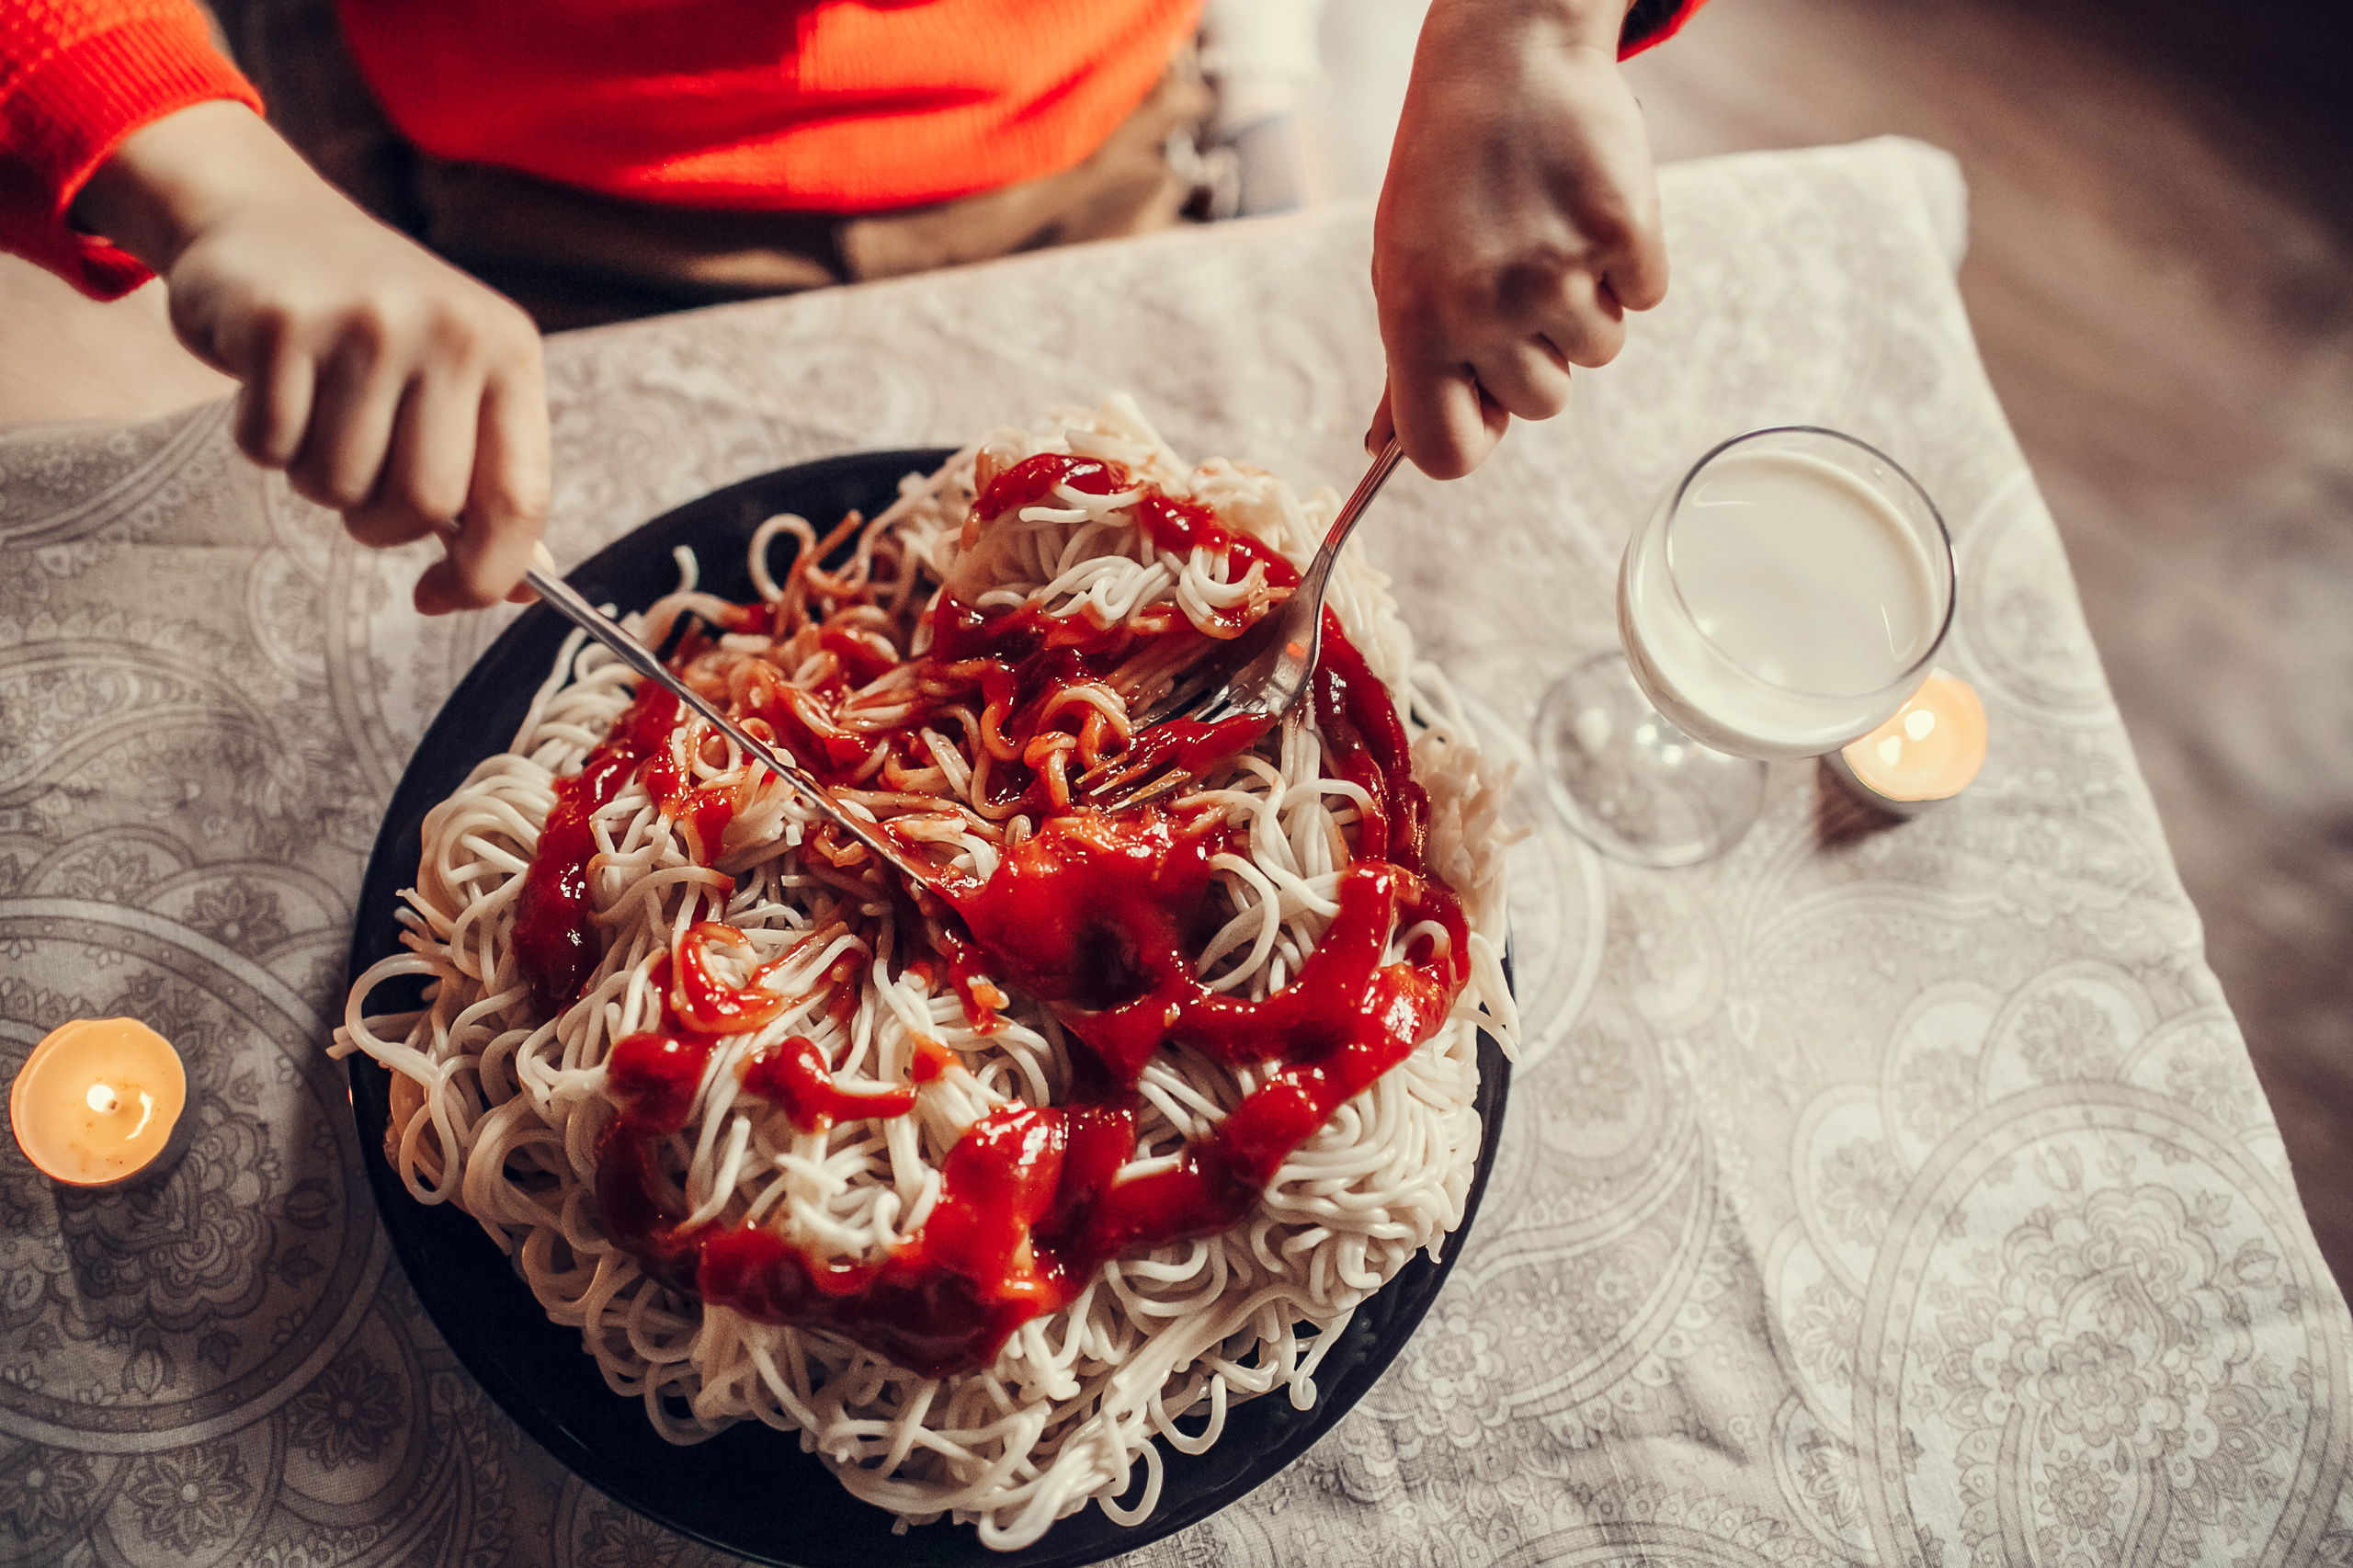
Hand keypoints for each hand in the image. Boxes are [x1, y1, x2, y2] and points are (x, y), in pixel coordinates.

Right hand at [73, 102, 548, 612]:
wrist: (267, 218)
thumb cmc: (374, 330)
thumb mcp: (454, 383)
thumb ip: (489, 480)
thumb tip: (520, 592)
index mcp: (509, 352)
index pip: (521, 498)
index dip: (485, 574)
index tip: (441, 596)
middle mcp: (449, 331)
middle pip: (423, 506)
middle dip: (379, 524)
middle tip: (358, 483)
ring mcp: (365, 321)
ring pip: (340, 486)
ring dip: (317, 480)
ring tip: (315, 415)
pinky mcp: (279, 322)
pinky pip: (269, 448)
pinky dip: (262, 443)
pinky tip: (271, 386)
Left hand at [1369, 0, 1667, 478]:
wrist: (1506, 60)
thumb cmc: (1447, 175)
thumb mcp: (1404, 267)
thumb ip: (1407, 362)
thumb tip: (1382, 449)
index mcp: (1415, 324)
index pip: (1443, 452)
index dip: (1475, 433)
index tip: (1486, 399)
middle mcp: (1481, 308)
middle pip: (1542, 405)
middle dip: (1540, 353)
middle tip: (1518, 276)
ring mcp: (1556, 271)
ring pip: (1598, 353)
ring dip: (1585, 304)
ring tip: (1549, 234)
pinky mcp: (1622, 233)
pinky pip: (1644, 295)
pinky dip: (1628, 262)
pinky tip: (1586, 210)